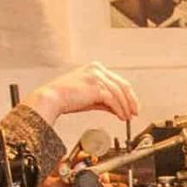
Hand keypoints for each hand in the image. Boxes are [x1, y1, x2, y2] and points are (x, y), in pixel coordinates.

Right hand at [24, 63, 139, 124]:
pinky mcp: (96, 86)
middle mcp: (98, 69)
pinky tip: (121, 116)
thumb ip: (105, 101)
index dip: (128, 95)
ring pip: (119, 93)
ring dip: (126, 107)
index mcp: (96, 68)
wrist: (52, 98)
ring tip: (127, 117)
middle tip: (135, 112)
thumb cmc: (66, 98)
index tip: (132, 106)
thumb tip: (119, 109)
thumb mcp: (90, 98)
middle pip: (122, 85)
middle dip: (131, 101)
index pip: (118, 81)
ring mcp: (97, 76)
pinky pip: (113, 99)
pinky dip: (119, 109)